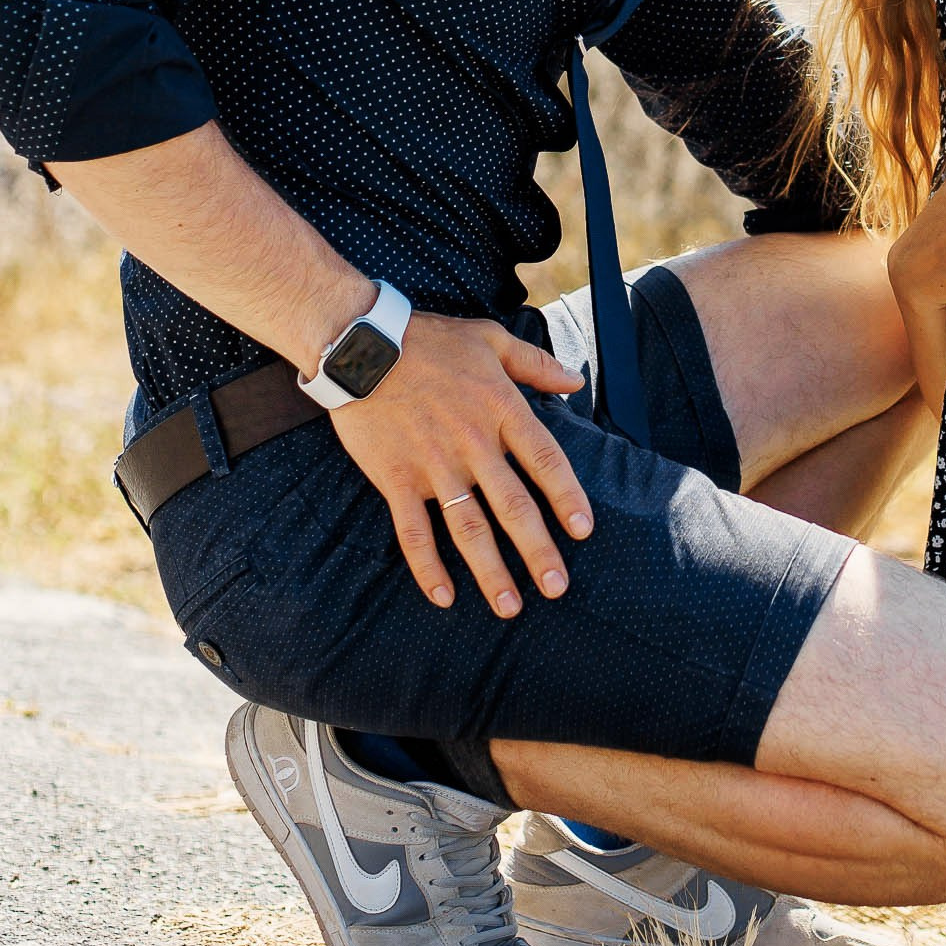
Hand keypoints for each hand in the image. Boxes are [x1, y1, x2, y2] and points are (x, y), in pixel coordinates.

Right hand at [331, 316, 593, 618]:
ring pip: (469, 529)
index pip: (545, 461)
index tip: (583, 530)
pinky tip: (444, 595)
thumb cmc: (430, 340)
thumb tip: (577, 380)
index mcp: (501, 409)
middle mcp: (473, 444)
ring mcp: (434, 465)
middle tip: (556, 588)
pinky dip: (428, 566)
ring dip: (490, 571)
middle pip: (513, 507)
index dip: (567, 497)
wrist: (362, 346)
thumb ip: (536, 364)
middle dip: (538, 551)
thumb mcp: (490, 339)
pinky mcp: (397, 479)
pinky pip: (414, 532)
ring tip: (509, 607)